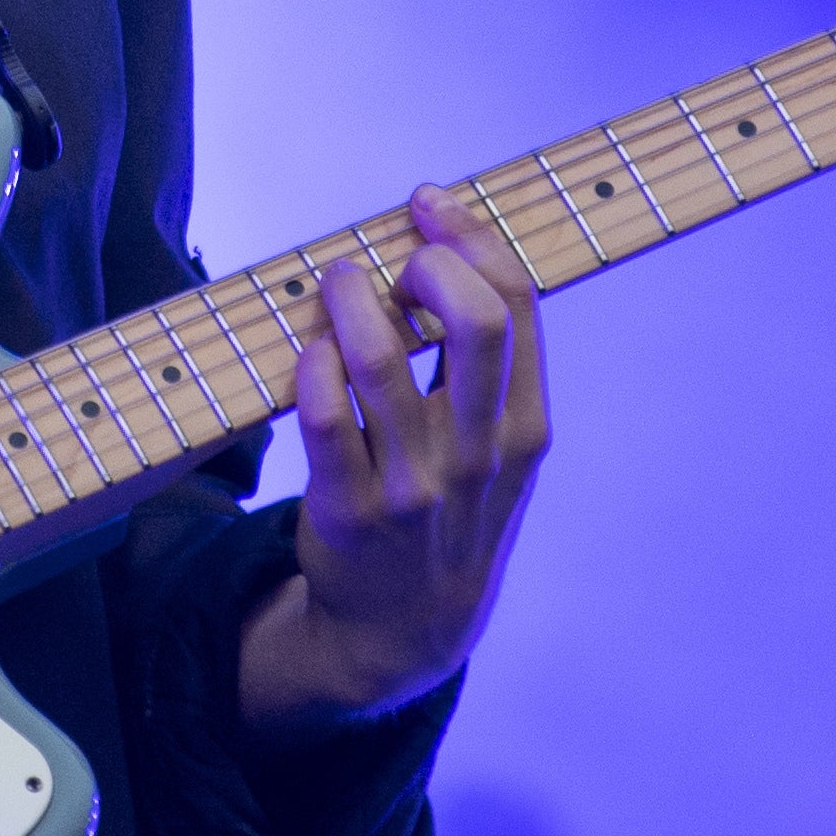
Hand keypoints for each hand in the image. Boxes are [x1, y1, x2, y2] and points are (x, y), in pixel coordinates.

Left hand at [237, 184, 548, 727]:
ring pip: (380, 361)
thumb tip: (452, 246)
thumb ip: (493, 367)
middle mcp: (476, 457)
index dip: (474, 238)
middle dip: (429, 261)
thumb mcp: (503, 452)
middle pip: (473, 323)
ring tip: (337, 282)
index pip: (518, 307)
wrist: (406, 630)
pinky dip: (310, 366)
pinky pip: (320, 417)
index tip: (432, 205)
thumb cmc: (455, 511)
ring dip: (351, 300)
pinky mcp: (346, 511)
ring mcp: (412, 487)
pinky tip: (310, 350)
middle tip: (393, 257)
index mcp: (524, 430)